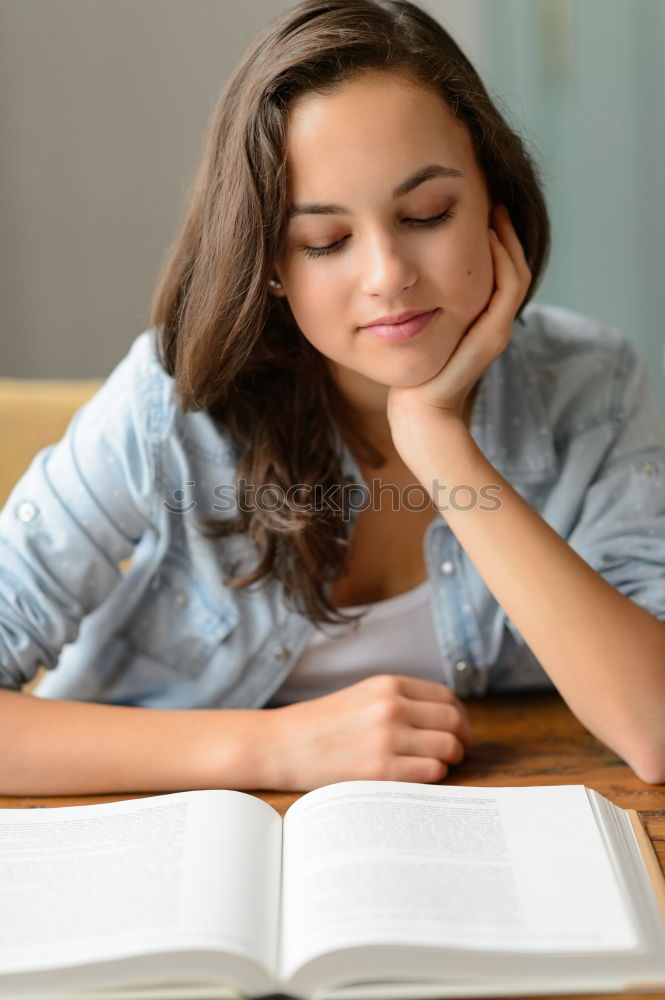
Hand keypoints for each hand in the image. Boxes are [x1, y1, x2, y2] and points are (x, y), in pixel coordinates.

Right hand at [264, 674, 472, 790]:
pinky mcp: (382, 771)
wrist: (282, 745)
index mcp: (388, 684)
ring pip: (447, 749)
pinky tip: (416, 778)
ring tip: (436, 767)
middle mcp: (392, 707)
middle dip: (460, 740)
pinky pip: (432, 773)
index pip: (446, 698)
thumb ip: (400, 700)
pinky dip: (433, 777)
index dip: (459, 717)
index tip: (457, 730)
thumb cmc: (321, 724)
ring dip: (448, 760)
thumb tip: (445, 718)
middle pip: (453, 723)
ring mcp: (388, 739)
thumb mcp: (362, 695)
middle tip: (455, 753)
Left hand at [387, 205, 530, 444]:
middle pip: (513, 266)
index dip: (494, 240)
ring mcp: (496, 331)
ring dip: (507, 240)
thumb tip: (402, 282)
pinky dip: (502, 261)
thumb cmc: (411, 380)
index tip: (476, 210)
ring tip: (492, 211)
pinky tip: (486, 239)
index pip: (499, 271)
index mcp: (479, 322)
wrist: (419, 417)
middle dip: (504, 232)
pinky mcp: (491, 337)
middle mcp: (494, 325)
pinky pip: (507, 289)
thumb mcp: (416, 335)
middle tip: (491, 199)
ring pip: (515, 273)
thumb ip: (420, 311)